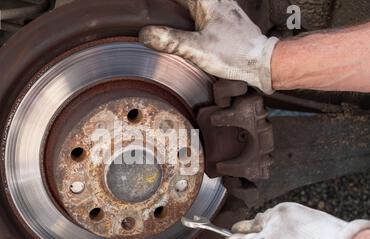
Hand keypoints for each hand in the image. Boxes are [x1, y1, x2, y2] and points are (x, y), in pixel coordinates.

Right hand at [139, 0, 279, 93]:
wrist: (261, 64)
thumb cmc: (236, 54)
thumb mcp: (198, 49)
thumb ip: (171, 41)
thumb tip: (146, 34)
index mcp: (208, 1)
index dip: (163, 2)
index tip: (146, 2)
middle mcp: (214, 2)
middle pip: (185, 2)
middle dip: (169, 7)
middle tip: (152, 10)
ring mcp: (219, 12)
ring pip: (193, 5)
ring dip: (178, 10)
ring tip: (161, 16)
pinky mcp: (222, 23)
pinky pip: (199, 13)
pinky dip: (187, 16)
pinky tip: (181, 26)